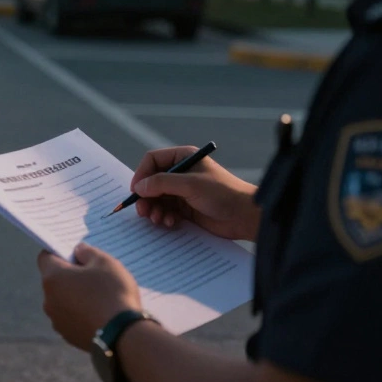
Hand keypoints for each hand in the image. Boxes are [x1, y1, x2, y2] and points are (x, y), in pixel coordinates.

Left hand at [38, 245, 141, 349]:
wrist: (124, 335)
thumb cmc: (113, 293)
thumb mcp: (105, 262)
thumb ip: (87, 252)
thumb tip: (77, 251)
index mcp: (52, 278)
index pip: (46, 257)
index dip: (60, 252)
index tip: (77, 255)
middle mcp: (48, 300)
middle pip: (54, 280)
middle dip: (70, 275)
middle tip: (94, 275)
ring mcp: (57, 320)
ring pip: (62, 301)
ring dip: (75, 296)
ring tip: (100, 297)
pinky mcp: (68, 336)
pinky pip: (71, 319)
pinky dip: (81, 314)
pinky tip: (100, 315)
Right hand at [130, 146, 260, 241]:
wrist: (245, 216)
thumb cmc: (222, 193)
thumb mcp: (190, 185)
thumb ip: (162, 183)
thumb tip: (139, 187)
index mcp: (184, 158)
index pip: (153, 160)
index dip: (142, 174)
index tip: (136, 191)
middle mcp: (181, 173)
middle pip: (152, 182)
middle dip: (146, 197)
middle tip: (143, 211)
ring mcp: (183, 191)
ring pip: (157, 198)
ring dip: (154, 209)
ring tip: (158, 219)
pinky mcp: (186, 208)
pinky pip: (166, 210)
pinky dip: (164, 217)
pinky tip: (170, 223)